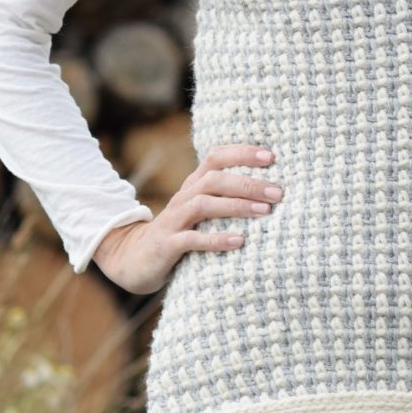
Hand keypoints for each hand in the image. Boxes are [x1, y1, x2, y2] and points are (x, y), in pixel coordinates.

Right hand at [91, 143, 282, 294]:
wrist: (134, 259)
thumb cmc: (180, 233)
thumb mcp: (200, 211)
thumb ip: (224, 198)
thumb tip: (269, 191)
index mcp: (193, 185)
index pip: (216, 157)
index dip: (242, 153)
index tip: (271, 157)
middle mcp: (183, 197)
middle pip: (214, 179)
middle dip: (248, 183)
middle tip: (277, 193)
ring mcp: (173, 220)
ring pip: (204, 204)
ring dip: (236, 206)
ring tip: (264, 211)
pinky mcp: (167, 245)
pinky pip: (192, 239)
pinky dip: (216, 239)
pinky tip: (239, 241)